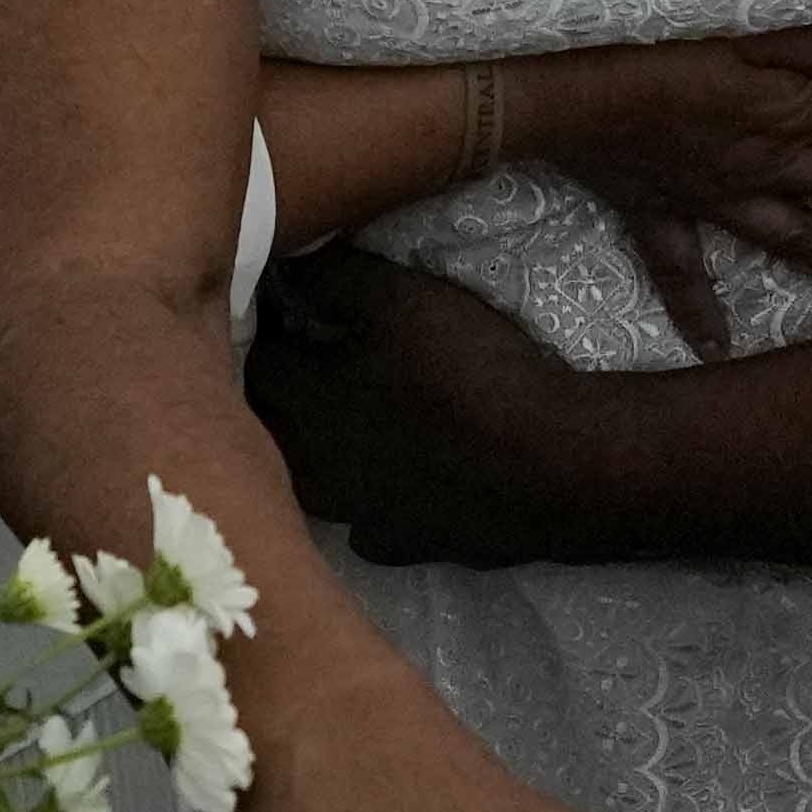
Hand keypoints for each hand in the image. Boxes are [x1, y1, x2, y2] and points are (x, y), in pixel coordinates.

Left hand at [249, 241, 589, 565]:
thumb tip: (286, 268)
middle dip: (275, 396)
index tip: (290, 310)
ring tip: (335, 428)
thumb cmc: (469, 371)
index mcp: (311, 399)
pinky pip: (366, 530)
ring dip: (310, 455)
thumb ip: (334, 278)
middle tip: (304, 364)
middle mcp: (319, 463)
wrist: (549, 463)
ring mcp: (360, 513)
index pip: (262, 360)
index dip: (271, 329)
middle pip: (270, 431)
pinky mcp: (406, 543)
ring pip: (308, 487)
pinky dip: (368, 508)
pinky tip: (388, 489)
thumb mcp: (400, 298)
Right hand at [523, 26, 811, 356]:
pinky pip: (681, 271)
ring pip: (797, 235)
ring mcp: (713, 197)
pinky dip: (699, 310)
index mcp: (786, 113)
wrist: (553, 96)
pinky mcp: (658, 211)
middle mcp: (762, 166)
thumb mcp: (743, 29)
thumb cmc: (644, 46)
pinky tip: (718, 347)